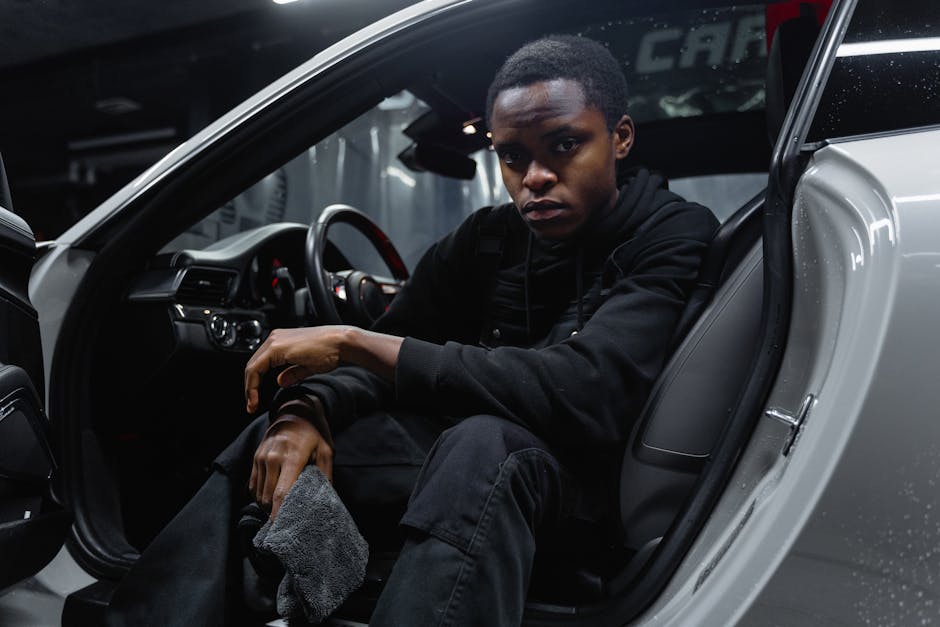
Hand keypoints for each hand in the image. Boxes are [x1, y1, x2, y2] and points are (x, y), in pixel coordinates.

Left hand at [244, 325, 402, 413]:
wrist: (341, 343)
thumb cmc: (331, 351)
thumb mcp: (307, 365)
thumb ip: (292, 373)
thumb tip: (280, 381)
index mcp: (281, 341)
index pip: (260, 364)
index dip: (254, 383)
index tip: (255, 400)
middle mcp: (275, 338)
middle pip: (253, 365)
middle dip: (250, 387)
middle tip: (251, 405)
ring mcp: (275, 341)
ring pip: (252, 367)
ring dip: (250, 387)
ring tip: (252, 404)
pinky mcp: (276, 347)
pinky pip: (256, 368)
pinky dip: (252, 384)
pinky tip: (255, 396)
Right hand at [249, 414, 333, 518]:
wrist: (295, 410)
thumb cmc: (314, 432)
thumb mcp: (326, 451)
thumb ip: (325, 476)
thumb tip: (326, 501)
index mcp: (292, 456)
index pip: (282, 492)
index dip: (280, 513)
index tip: (282, 528)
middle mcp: (273, 457)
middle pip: (268, 497)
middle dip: (274, 513)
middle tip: (286, 523)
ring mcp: (261, 457)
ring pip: (258, 493)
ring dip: (267, 506)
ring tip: (280, 511)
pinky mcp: (255, 457)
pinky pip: (253, 485)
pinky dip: (259, 496)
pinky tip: (271, 500)